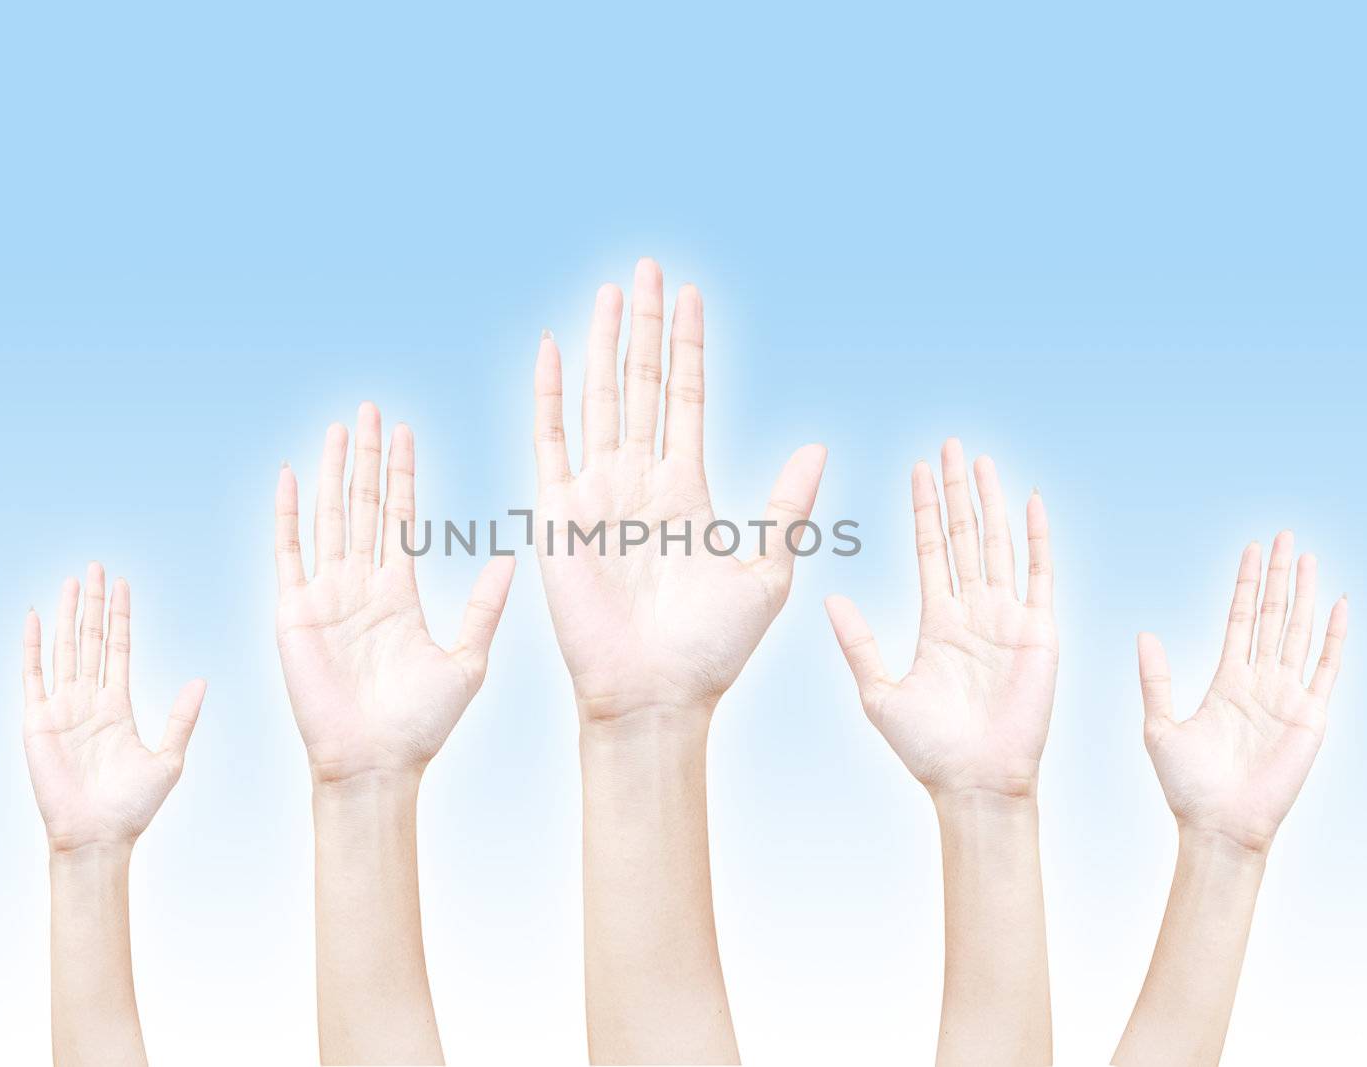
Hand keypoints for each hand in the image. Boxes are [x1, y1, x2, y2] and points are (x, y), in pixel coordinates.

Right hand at [22, 563, 205, 852]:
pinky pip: (33, 676)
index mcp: (118, 707)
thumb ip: (182, 718)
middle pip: (92, 640)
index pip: (120, 649)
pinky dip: (32, 646)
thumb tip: (200, 680)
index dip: (122, 616)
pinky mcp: (38, 722)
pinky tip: (35, 617)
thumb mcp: (169, 759)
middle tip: (96, 566)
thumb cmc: (133, 807)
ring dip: (68, 614)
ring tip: (72, 580)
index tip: (123, 584)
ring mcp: (62, 709)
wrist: (99, 837)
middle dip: (94, 603)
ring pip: (65, 649)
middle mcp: (88, 701)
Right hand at [275, 404, 515, 783]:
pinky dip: (288, 513)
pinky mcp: (295, 612)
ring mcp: (327, 595)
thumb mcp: (468, 660)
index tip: (405, 430)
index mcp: (399, 592)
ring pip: (330, 517)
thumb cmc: (421, 726)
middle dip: (368, 456)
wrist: (376, 765)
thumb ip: (484, 607)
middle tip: (369, 408)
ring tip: (339, 427)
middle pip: (364, 504)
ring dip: (334, 471)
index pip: (401, 517)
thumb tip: (511, 557)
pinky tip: (289, 474)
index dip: (403, 473)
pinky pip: (289, 552)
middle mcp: (362, 585)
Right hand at [532, 257, 826, 723]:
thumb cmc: (712, 650)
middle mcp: (640, 482)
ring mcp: (597, 493)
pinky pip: (550, 440)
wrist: (655, 695)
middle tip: (647, 268)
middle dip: (646, 326)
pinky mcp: (559, 513)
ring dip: (605, 343)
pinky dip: (548, 393)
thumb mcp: (766, 574)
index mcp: (686, 491)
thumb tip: (817, 446)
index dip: (690, 346)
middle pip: (643, 383)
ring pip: (600, 398)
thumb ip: (787, 509)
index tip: (692, 295)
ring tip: (611, 290)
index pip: (688, 398)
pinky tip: (551, 347)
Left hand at [826, 439, 1055, 799]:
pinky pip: (1040, 574)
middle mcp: (973, 612)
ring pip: (997, 543)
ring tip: (981, 459)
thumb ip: (857, 642)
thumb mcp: (878, 692)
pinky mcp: (1039, 632)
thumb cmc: (927, 750)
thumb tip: (829, 596)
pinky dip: (1037, 536)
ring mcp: (1008, 618)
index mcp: (938, 622)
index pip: (930, 550)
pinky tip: (1030, 500)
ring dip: (990, 501)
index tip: (917, 469)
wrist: (973, 783)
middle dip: (957, 489)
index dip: (924, 509)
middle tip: (950, 444)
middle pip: (963, 535)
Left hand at [1137, 532, 1348, 852]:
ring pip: (1298, 631)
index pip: (1240, 619)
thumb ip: (1156, 679)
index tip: (1250, 549)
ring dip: (1303, 594)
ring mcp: (1287, 697)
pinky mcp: (1310, 717)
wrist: (1217, 826)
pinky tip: (1336, 604)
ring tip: (1307, 557)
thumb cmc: (1186, 787)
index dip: (1246, 584)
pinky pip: (1325, 668)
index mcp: (1226, 682)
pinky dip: (1332, 636)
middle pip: (1272, 616)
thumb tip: (1144, 633)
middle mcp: (1260, 683)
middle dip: (1278, 576)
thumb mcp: (1159, 726)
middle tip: (1284, 536)